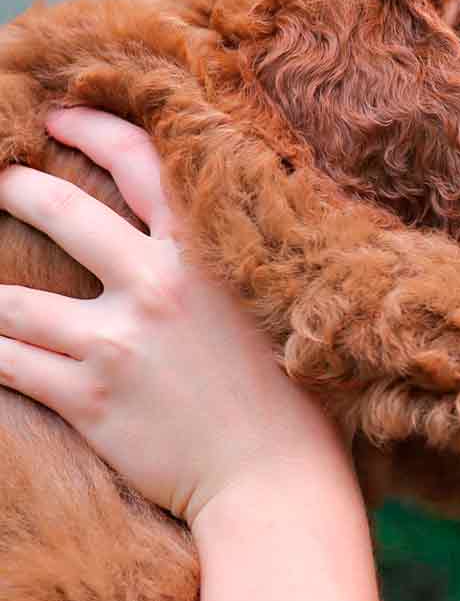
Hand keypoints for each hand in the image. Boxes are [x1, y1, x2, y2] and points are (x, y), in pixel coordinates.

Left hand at [0, 108, 351, 524]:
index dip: (92, 129)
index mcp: (209, 253)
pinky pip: (4, 361)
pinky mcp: (87, 397)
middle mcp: (159, 286)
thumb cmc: (290, 394)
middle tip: (0, 185)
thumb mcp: (272, 302)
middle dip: (16, 189)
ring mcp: (117, 343)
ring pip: (11, 298)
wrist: (277, 478)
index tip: (58, 122)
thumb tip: (195, 223)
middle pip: (58, 209)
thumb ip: (226, 258)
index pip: (142, 162)